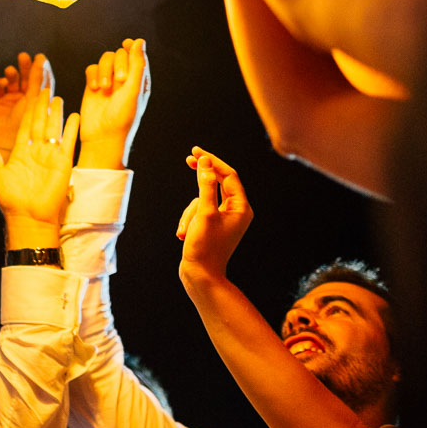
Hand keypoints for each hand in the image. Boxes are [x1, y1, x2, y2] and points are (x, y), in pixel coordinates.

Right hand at [0, 52, 50, 153]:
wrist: (3, 144)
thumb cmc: (24, 127)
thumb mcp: (34, 102)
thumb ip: (37, 81)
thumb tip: (42, 60)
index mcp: (38, 102)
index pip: (41, 81)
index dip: (41, 69)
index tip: (40, 57)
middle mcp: (24, 99)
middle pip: (27, 78)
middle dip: (26, 67)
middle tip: (24, 57)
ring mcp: (9, 100)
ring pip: (12, 80)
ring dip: (12, 73)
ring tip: (11, 71)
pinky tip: (3, 84)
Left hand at [0, 88, 79, 248]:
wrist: (29, 218)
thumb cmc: (12, 201)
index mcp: (21, 153)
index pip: (24, 127)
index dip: (26, 111)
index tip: (27, 95)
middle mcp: (36, 152)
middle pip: (39, 124)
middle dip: (41, 107)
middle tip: (43, 88)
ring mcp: (50, 156)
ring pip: (53, 129)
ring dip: (55, 113)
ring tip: (57, 97)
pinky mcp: (63, 163)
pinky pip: (68, 142)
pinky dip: (71, 128)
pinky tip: (73, 115)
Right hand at [78, 38, 149, 169]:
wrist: (102, 138)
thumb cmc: (122, 118)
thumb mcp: (133, 91)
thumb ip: (137, 65)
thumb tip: (139, 40)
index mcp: (139, 80)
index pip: (137, 55)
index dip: (132, 48)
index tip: (127, 46)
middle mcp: (125, 79)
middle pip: (120, 54)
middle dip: (118, 63)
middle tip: (119, 81)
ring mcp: (109, 81)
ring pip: (105, 59)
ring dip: (104, 70)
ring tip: (104, 88)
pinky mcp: (93, 85)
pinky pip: (91, 68)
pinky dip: (93, 75)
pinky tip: (94, 89)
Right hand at [177, 147, 252, 277]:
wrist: (200, 276)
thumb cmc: (205, 247)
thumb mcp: (204, 213)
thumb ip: (205, 185)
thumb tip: (205, 163)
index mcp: (241, 208)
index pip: (229, 175)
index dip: (213, 161)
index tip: (197, 152)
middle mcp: (236, 211)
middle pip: (217, 183)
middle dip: (201, 177)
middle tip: (189, 158)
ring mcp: (223, 218)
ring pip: (202, 199)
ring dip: (190, 212)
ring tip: (188, 231)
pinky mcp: (212, 225)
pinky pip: (198, 211)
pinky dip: (189, 220)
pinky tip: (185, 235)